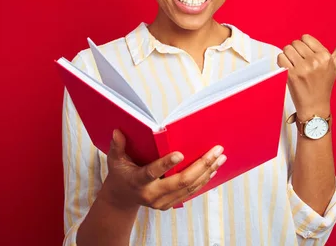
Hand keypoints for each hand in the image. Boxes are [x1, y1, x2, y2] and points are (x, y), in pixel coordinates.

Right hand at [100, 129, 226, 210]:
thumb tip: (118, 131)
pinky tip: (213, 169)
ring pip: (190, 188)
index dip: (166, 164)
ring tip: (220, 158)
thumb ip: (117, 147)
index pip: (152, 173)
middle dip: (201, 165)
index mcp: (137, 182)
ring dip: (207, 171)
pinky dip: (203, 180)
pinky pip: (190, 192)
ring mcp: (162, 202)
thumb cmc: (120, 173)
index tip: (180, 154)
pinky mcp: (170, 204)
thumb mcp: (115, 160)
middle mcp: (151, 195)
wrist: (122, 197)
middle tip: (216, 151)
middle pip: (181, 181)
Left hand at [277, 34, 335, 120]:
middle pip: (295, 43)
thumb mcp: (335, 67)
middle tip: (300, 63)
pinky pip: (280, 58)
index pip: (305, 38)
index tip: (306, 56)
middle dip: (295, 51)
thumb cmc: (324, 85)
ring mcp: (302, 68)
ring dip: (287, 56)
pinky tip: (288, 70)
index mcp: (325, 57)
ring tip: (294, 66)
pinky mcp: (291, 74)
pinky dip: (281, 62)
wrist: (314, 106)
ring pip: (286, 49)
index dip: (304, 46)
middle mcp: (314, 61)